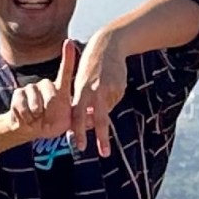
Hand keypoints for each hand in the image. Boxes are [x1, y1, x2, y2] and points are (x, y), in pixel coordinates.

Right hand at [8, 39, 80, 143]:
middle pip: (48, 86)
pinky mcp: (19, 93)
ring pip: (33, 95)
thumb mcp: (68, 121)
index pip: (64, 70)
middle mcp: (46, 84)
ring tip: (36, 118)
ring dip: (35, 112)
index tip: (68, 42)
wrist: (31, 130)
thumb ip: (77, 115)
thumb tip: (90, 113)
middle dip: (48, 104)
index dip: (67, 56)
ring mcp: (32, 87)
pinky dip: (24, 115)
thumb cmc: (53, 124)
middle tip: (46, 116)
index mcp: (60, 89)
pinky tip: (26, 118)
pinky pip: (21, 101)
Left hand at [70, 30, 123, 155]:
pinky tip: (110, 86)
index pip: (78, 115)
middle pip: (99, 119)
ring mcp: (109, 89)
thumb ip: (81, 103)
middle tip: (103, 153)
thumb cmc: (89, 67)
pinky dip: (111, 98)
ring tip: (102, 90)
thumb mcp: (80, 82)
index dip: (78, 131)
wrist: (108, 45)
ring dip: (104, 110)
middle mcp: (95, 91)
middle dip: (101, 137)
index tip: (79, 146)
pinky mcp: (120, 87)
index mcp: (81, 90)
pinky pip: (114, 101)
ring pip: (107, 110)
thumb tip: (87, 125)